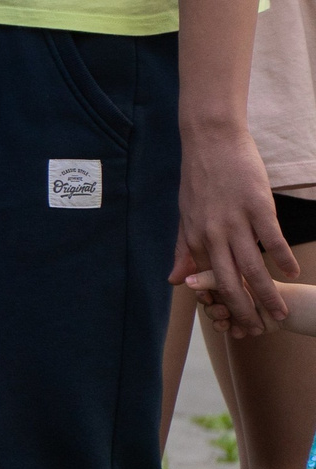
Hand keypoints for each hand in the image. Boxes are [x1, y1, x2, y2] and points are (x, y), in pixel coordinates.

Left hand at [173, 127, 294, 334]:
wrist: (210, 139)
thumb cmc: (199, 177)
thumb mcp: (184, 213)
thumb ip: (183, 248)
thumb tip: (175, 280)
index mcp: (196, 235)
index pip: (209, 280)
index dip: (221, 305)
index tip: (233, 323)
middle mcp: (213, 232)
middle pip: (230, 281)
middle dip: (245, 310)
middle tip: (260, 329)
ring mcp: (235, 219)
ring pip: (252, 266)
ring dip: (267, 293)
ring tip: (280, 312)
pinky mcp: (257, 205)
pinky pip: (271, 238)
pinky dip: (282, 258)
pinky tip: (292, 273)